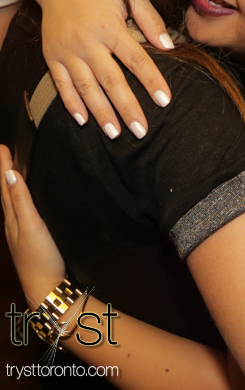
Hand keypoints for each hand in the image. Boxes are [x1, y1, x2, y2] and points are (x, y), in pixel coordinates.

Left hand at [0, 145, 64, 306]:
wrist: (47, 290)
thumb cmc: (40, 258)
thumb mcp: (31, 227)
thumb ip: (22, 201)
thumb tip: (11, 174)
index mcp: (12, 218)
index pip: (6, 186)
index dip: (4, 166)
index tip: (3, 146)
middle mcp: (13, 224)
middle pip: (7, 192)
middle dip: (5, 172)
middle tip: (5, 153)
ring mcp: (21, 233)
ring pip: (13, 202)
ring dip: (12, 185)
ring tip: (13, 171)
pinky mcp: (30, 240)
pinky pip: (21, 212)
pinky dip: (21, 200)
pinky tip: (27, 202)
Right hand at [41, 0, 172, 138]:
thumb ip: (150, 18)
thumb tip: (169, 45)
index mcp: (110, 26)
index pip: (136, 59)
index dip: (151, 80)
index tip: (165, 100)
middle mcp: (87, 41)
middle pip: (111, 80)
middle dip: (127, 107)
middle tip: (141, 130)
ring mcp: (67, 50)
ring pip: (86, 88)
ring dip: (101, 113)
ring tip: (115, 133)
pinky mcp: (52, 55)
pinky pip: (61, 84)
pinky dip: (71, 104)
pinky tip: (83, 121)